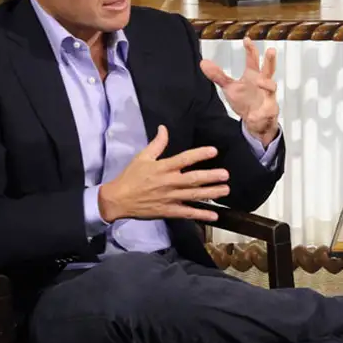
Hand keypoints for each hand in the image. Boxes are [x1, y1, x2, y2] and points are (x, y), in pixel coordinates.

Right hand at [98, 126, 230, 221]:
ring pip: (194, 196)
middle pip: (193, 179)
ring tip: (225, 190)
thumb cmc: (131, 177)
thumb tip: (163, 128)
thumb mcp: (142, 157)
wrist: (117, 200)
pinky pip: (187, 213)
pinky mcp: (168, 211)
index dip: (200, 154)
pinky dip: (201, 214)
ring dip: (211, 193)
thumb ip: (157, 144)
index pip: (184, 159)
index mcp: (163, 167)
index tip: (214, 151)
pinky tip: (214, 215)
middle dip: (211, 177)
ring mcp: (170, 198)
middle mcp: (169, 182)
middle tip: (225, 175)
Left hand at [199, 37, 279, 143]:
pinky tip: (256, 111)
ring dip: (268, 83)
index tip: (247, 39)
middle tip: (271, 50)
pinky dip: (262, 109)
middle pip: (268, 68)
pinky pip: (268, 106)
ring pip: (272, 85)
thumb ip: (218, 75)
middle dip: (270, 60)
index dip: (250, 49)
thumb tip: (203, 63)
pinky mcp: (270, 107)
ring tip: (260, 82)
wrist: (254, 120)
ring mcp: (268, 94)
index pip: (252, 59)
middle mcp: (262, 82)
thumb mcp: (229, 87)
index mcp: (253, 75)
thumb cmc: (245, 101)